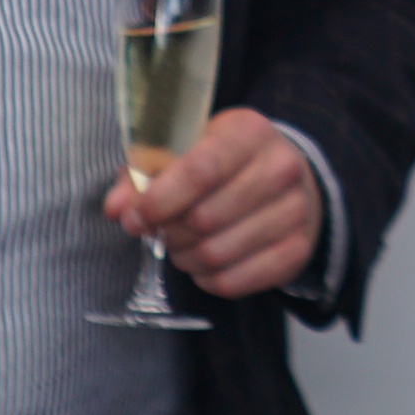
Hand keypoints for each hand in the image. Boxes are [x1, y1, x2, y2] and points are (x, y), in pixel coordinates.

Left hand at [105, 106, 323, 299]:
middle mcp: (281, 168)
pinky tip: (204, 260)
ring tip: (182, 243)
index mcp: (249, 132)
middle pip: (204, 219)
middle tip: (159, 229)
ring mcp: (295, 211)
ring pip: (215, 255)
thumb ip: (143, 173)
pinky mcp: (297, 250)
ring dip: (183, 257)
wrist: (288, 179)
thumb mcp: (185, 149)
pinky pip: (233, 282)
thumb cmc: (225, 162)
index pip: (200, 171)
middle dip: (167, 232)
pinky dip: (205, 278)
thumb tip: (117, 207)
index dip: (158, 200)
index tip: (132, 217)